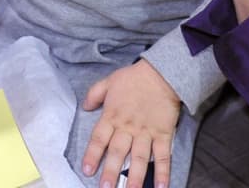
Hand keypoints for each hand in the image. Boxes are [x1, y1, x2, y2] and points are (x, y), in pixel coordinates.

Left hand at [81, 61, 180, 187]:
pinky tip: (162, 186)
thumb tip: (85, 106)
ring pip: (139, 158)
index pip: (99, 138)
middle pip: (118, 152)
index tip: (87, 170)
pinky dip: (163, 171)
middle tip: (105, 187)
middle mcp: (128, 127)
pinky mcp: (163, 134)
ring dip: (135, 177)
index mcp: (112, 116)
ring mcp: (146, 132)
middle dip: (111, 171)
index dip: (92, 155)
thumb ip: (95, 94)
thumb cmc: (134, 77)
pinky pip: (163, 155)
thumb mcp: (109, 81)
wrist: (162, 73)